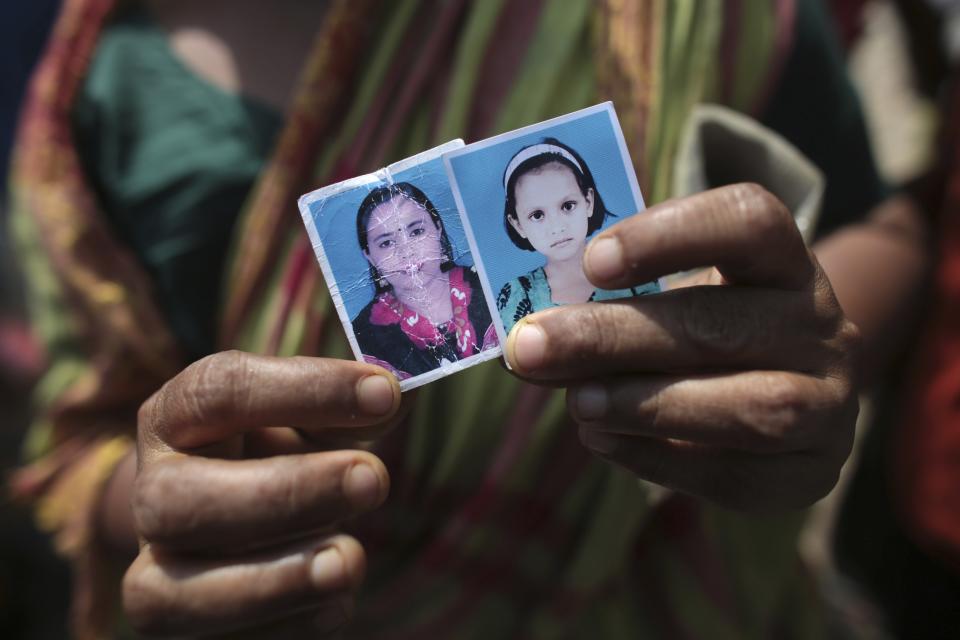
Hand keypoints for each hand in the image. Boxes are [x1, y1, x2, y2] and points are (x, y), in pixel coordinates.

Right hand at [122, 351, 404, 637]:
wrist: (256, 531)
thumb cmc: (292, 458)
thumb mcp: (320, 420)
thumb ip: (354, 406)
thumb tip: (394, 394)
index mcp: (179, 417)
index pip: (220, 390)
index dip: (303, 390)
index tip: (382, 392)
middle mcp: (154, 494)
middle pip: (175, 500)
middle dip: (283, 493)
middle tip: (373, 480)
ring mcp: (159, 574)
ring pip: (169, 595)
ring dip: (272, 580)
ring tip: (349, 560)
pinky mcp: (182, 635)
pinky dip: (284, 627)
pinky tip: (335, 604)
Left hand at [504, 184, 859, 511]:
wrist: (784, 401)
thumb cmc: (706, 332)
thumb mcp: (668, 301)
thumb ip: (609, 309)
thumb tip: (525, 339)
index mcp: (783, 260)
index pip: (749, 221)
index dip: (671, 235)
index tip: (591, 261)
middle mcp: (820, 324)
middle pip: (724, 323)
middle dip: (616, 336)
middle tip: (534, 345)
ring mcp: (829, 402)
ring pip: (751, 407)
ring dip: (648, 405)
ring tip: (577, 402)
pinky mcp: (811, 472)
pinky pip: (735, 473)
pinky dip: (658, 459)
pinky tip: (602, 440)